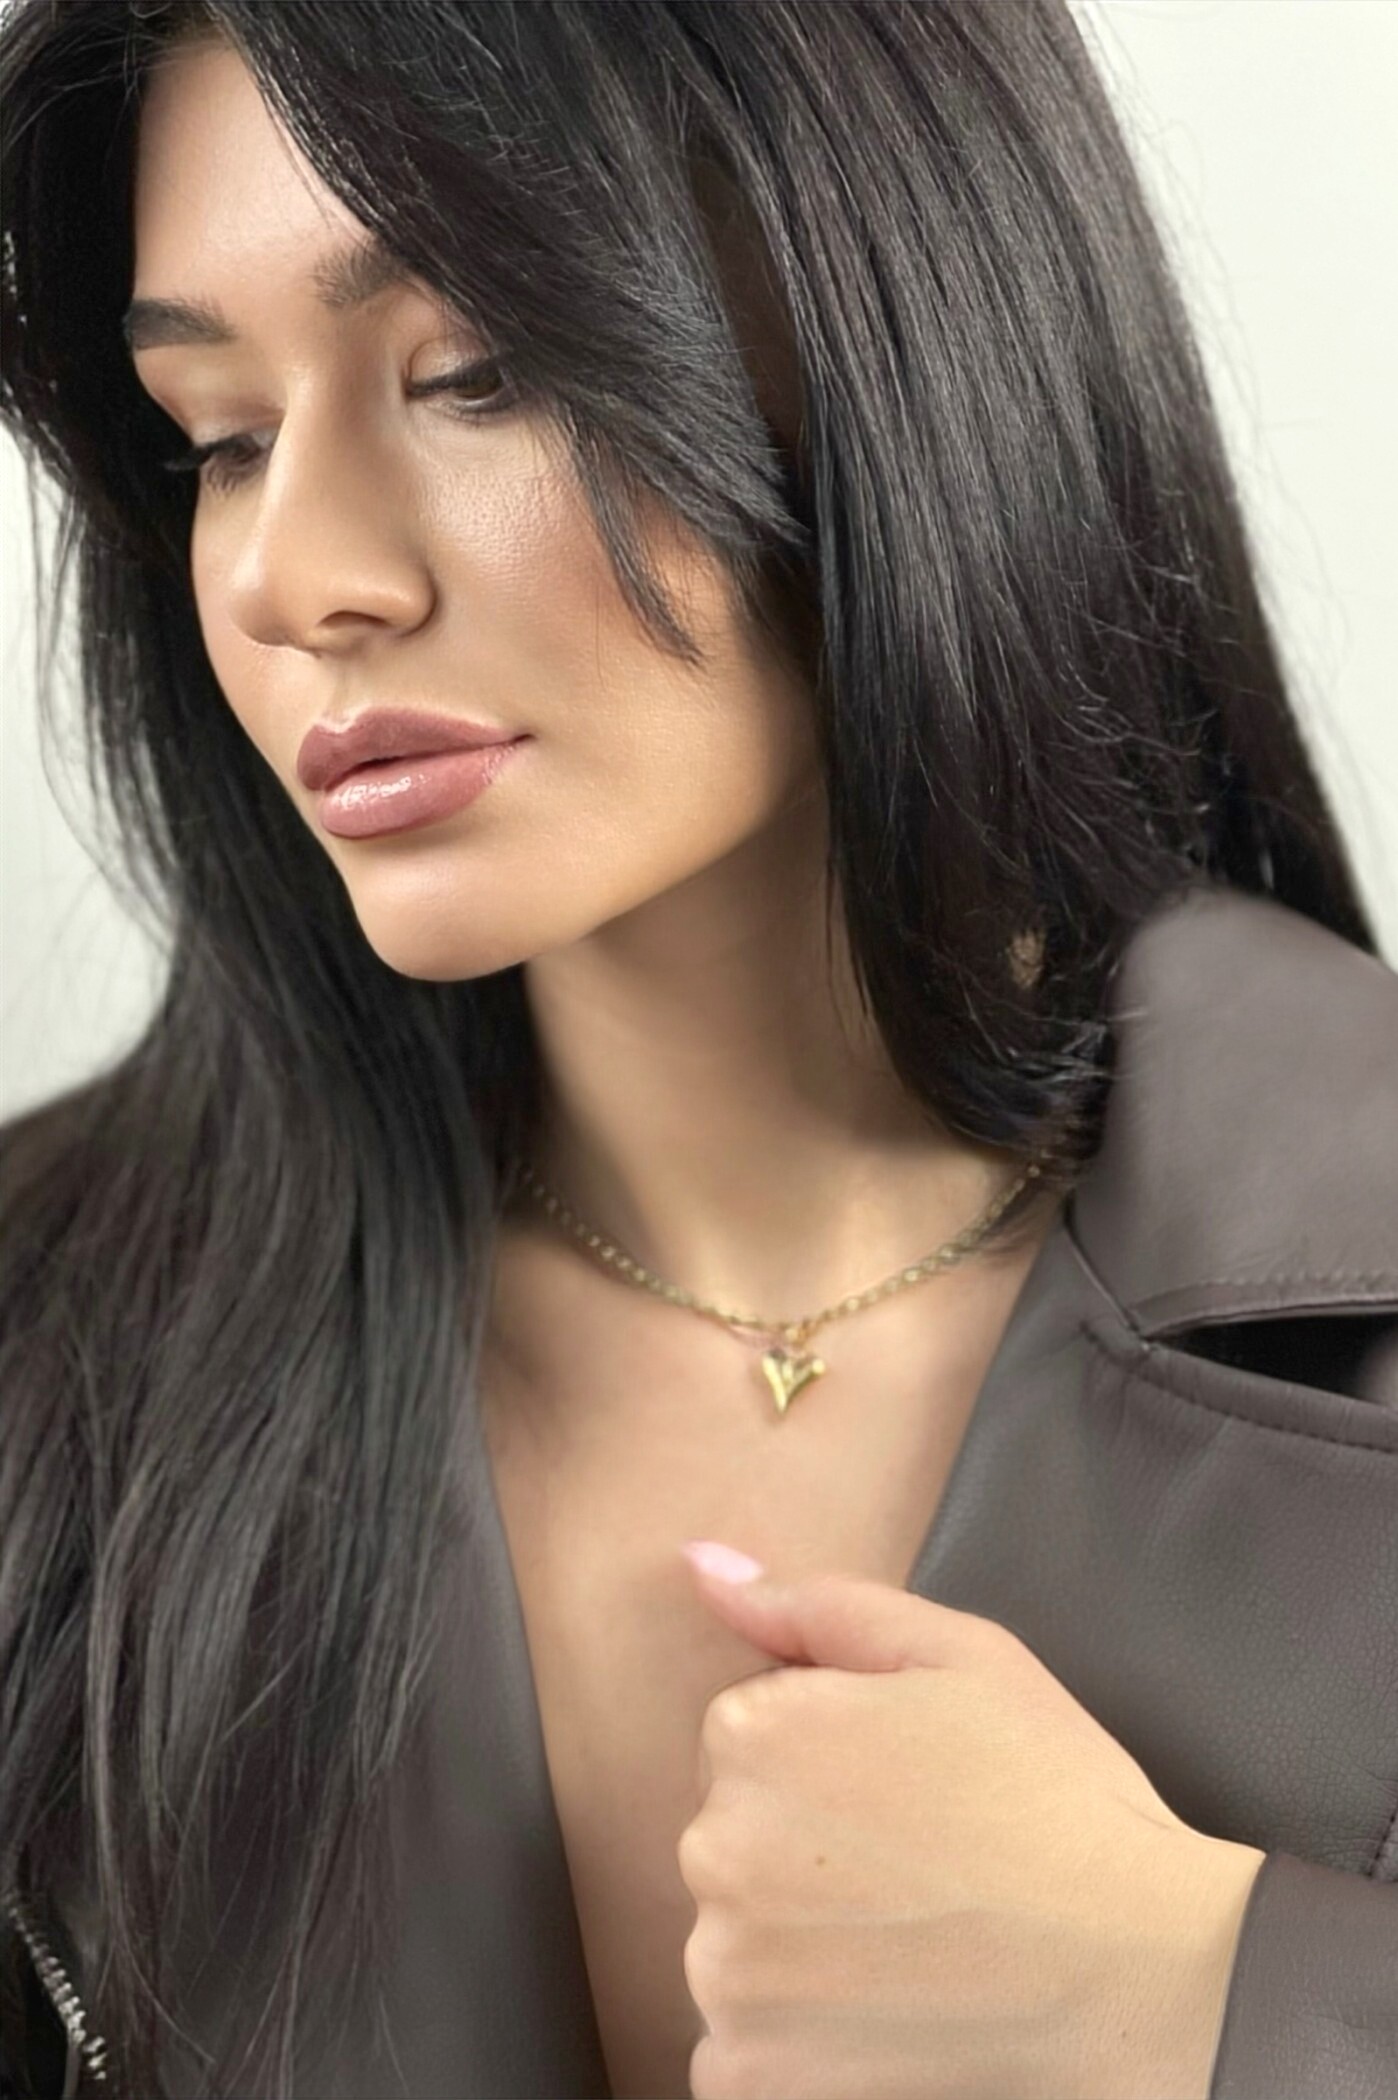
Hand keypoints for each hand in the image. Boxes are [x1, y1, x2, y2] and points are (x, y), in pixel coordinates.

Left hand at [678, 1544, 1266, 2099]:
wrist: (1144, 1969)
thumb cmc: (1058, 1800)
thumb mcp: (957, 1655)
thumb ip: (815, 1606)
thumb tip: (701, 1564)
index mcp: (756, 1732)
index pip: (745, 1738)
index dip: (831, 1762)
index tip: (908, 1794)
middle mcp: (716, 1848)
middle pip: (730, 1837)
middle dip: (804, 1850)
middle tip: (921, 1870)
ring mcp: (727, 1973)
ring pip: (735, 1942)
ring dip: (799, 1947)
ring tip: (912, 1945)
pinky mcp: (748, 2074)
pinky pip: (738, 2049)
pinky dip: (797, 2041)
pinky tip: (884, 2015)